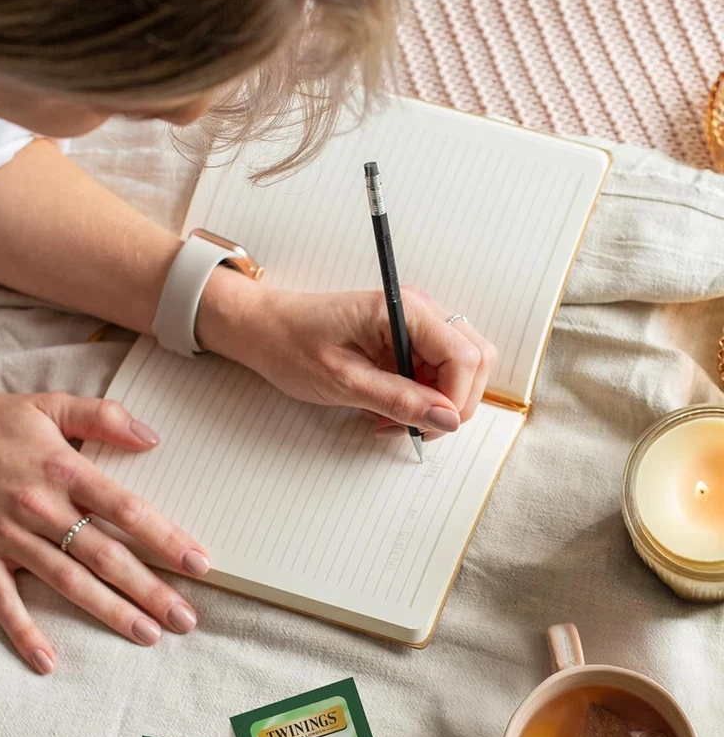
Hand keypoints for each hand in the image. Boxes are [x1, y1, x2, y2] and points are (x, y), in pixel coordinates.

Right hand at [0, 393, 209, 673]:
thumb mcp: (48, 404)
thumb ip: (103, 416)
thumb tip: (153, 439)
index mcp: (64, 471)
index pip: (126, 510)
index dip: (165, 537)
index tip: (200, 563)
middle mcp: (41, 509)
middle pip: (105, 556)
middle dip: (150, 589)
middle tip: (186, 619)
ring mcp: (9, 539)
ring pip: (68, 582)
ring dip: (109, 612)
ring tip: (148, 635)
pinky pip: (4, 603)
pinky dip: (25, 633)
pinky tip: (48, 663)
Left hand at [200, 275, 497, 437]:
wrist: (262, 329)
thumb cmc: (290, 344)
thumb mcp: (342, 380)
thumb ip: (398, 399)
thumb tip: (446, 418)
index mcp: (404, 310)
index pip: (465, 356)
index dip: (456, 399)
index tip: (428, 426)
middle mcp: (418, 311)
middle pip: (474, 360)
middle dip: (451, 403)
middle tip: (410, 427)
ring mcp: (413, 325)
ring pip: (457, 370)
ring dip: (433, 404)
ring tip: (388, 420)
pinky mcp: (404, 340)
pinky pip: (432, 373)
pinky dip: (418, 398)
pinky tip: (384, 410)